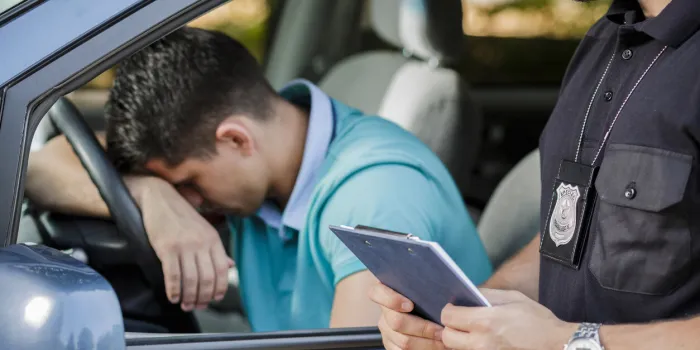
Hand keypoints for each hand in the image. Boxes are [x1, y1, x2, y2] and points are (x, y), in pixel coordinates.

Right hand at [131, 177, 233, 310]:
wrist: (159, 197)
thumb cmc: (182, 215)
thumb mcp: (204, 229)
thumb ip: (217, 249)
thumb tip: (230, 266)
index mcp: (213, 239)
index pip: (222, 269)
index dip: (220, 288)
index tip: (215, 299)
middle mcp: (201, 243)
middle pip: (207, 278)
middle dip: (203, 297)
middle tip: (197, 306)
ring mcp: (184, 245)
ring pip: (191, 280)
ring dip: (189, 297)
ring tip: (185, 304)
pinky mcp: (166, 248)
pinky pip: (173, 275)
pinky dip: (174, 290)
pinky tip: (173, 297)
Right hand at [369, 283, 446, 349]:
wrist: (429, 317)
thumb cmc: (428, 299)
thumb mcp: (424, 290)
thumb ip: (424, 289)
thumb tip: (439, 294)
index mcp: (387, 293)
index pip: (377, 293)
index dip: (392, 299)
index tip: (410, 305)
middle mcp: (384, 312)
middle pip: (397, 322)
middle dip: (423, 328)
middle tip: (441, 330)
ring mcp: (386, 330)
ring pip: (403, 341)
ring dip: (427, 342)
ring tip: (443, 339)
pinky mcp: (391, 345)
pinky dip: (422, 349)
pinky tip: (436, 346)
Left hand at [440, 289, 575, 349]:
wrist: (556, 344)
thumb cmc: (537, 320)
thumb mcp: (513, 298)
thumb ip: (486, 294)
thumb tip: (467, 293)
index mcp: (485, 321)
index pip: (448, 317)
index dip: (449, 310)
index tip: (455, 308)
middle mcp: (480, 342)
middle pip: (447, 337)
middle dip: (450, 327)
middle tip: (461, 321)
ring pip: (457, 349)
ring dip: (461, 340)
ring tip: (473, 332)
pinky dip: (471, 347)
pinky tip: (482, 341)